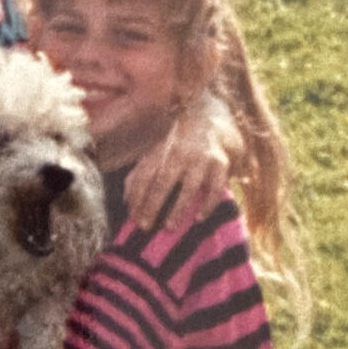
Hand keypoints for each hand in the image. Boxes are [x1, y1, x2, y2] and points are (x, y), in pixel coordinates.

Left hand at [125, 92, 243, 229]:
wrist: (212, 121)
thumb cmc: (178, 147)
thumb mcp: (157, 155)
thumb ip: (139, 174)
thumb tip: (126, 201)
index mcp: (161, 152)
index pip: (143, 176)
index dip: (136, 197)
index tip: (133, 217)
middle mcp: (179, 154)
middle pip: (162, 182)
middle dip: (152, 205)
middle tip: (145, 226)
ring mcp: (201, 158)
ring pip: (189, 187)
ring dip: (178, 208)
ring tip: (169, 226)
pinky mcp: (221, 164)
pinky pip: (215, 188)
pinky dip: (208, 204)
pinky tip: (199, 218)